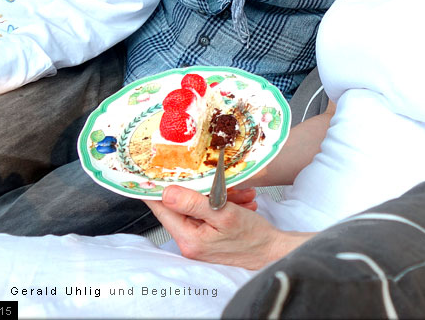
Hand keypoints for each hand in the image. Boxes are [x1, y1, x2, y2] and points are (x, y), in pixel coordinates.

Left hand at [145, 185, 308, 269]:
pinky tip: (241, 202)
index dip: (155, 190)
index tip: (152, 173)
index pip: (162, 210)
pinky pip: (210, 215)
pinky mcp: (210, 238)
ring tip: (240, 194)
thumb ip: (193, 203)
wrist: (273, 252)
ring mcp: (199, 241)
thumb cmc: (253, 237)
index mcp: (189, 238)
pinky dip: (224, 205)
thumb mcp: (223, 214)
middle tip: (218, 180)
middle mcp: (190, 242)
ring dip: (218, 197)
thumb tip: (167, 193)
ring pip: (200, 209)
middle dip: (201, 190)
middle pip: (183, 207)